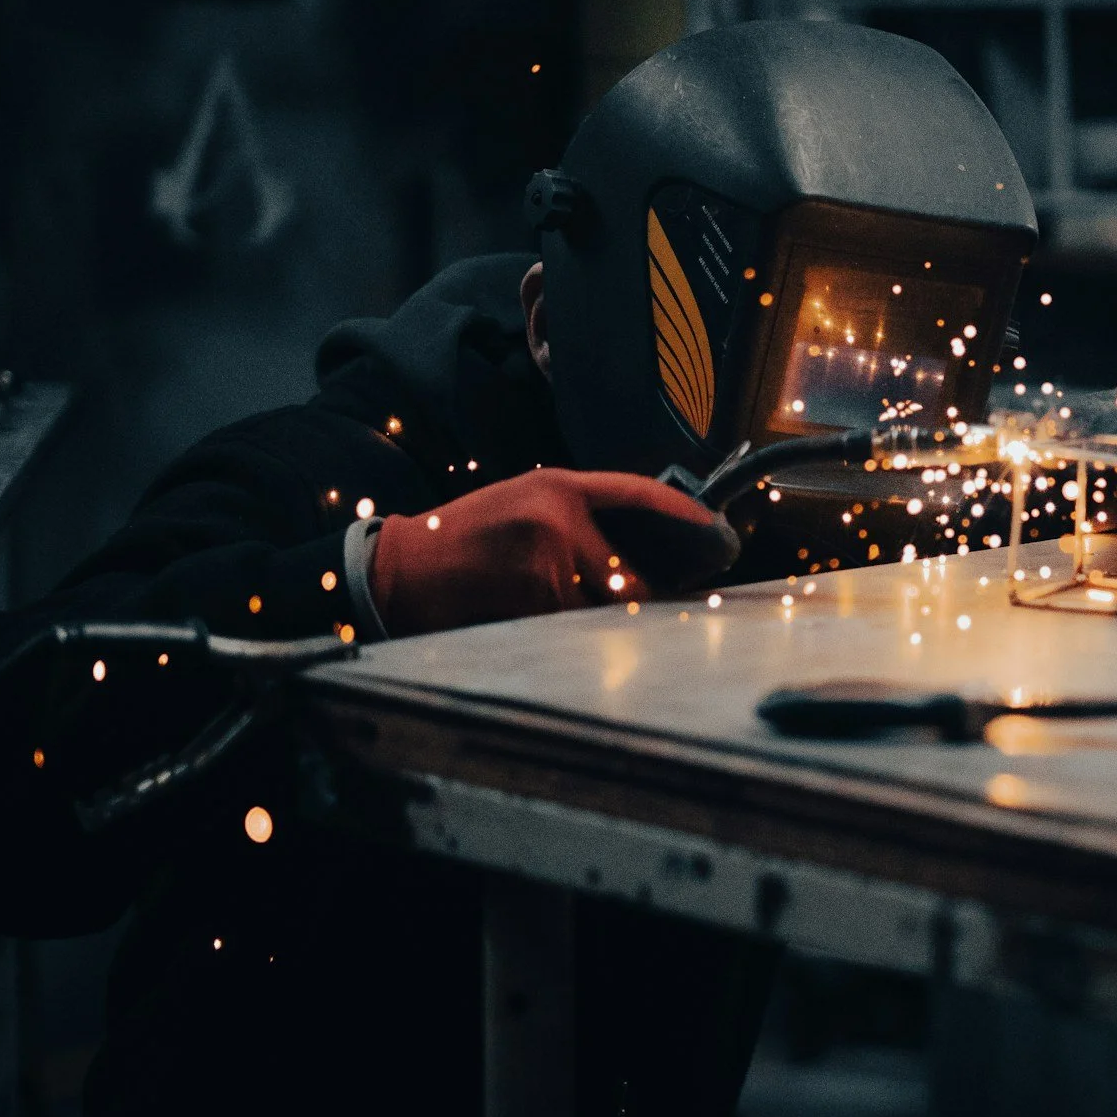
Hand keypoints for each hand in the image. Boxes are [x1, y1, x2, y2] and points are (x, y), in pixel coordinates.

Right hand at [369, 468, 739, 636]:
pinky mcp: (534, 591)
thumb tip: (633, 557)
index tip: (714, 526)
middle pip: (626, 572)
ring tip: (536, 606)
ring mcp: (549, 553)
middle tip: (628, 611)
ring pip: (597, 604)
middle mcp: (561, 513)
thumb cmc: (464, 540)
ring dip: (583, 619)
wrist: (401, 566)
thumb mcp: (522, 506)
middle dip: (628, 599)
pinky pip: (568, 624)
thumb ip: (574, 520)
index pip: (637, 492)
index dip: (680, 511)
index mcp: (559, 486)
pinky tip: (519, 614)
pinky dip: (556, 630)